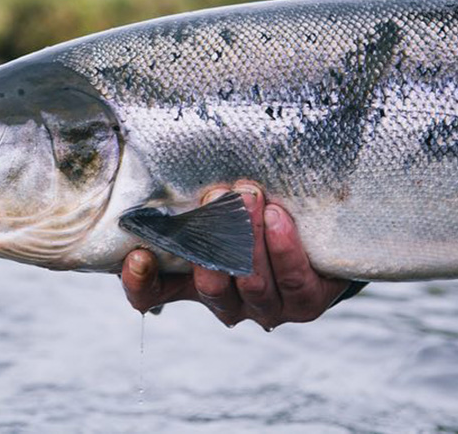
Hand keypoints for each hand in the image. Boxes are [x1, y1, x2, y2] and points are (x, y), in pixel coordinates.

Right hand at [119, 181, 350, 330]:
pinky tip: (277, 217)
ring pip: (252, 282)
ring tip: (249, 195)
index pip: (153, 294)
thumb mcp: (218, 206)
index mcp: (194, 282)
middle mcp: (226, 301)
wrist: (317, 234)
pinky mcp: (304, 302)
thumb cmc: (252, 210)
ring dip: (249, 237)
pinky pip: (292, 279)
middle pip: (210, 285)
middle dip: (213, 239)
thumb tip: (160, 152)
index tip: (139, 255)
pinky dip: (282, 247)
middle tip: (215, 196)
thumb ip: (192, 196)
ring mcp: (266, 306)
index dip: (140, 282)